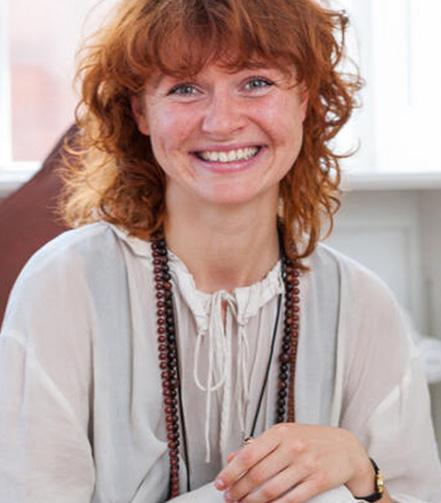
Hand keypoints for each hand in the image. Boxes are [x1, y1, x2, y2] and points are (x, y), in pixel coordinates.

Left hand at [214, 423, 375, 501]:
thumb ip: (259, 445)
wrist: (346, 447)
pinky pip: (292, 499)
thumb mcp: (285, 434)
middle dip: (238, 490)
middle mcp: (292, 447)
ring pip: (271, 489)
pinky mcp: (318, 481)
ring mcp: (306, 464)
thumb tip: (233, 457)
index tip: (220, 483)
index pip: (248, 454)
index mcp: (280, 432)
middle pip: (257, 474)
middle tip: (230, 498)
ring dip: (252, 502)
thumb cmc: (312, 440)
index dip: (231, 472)